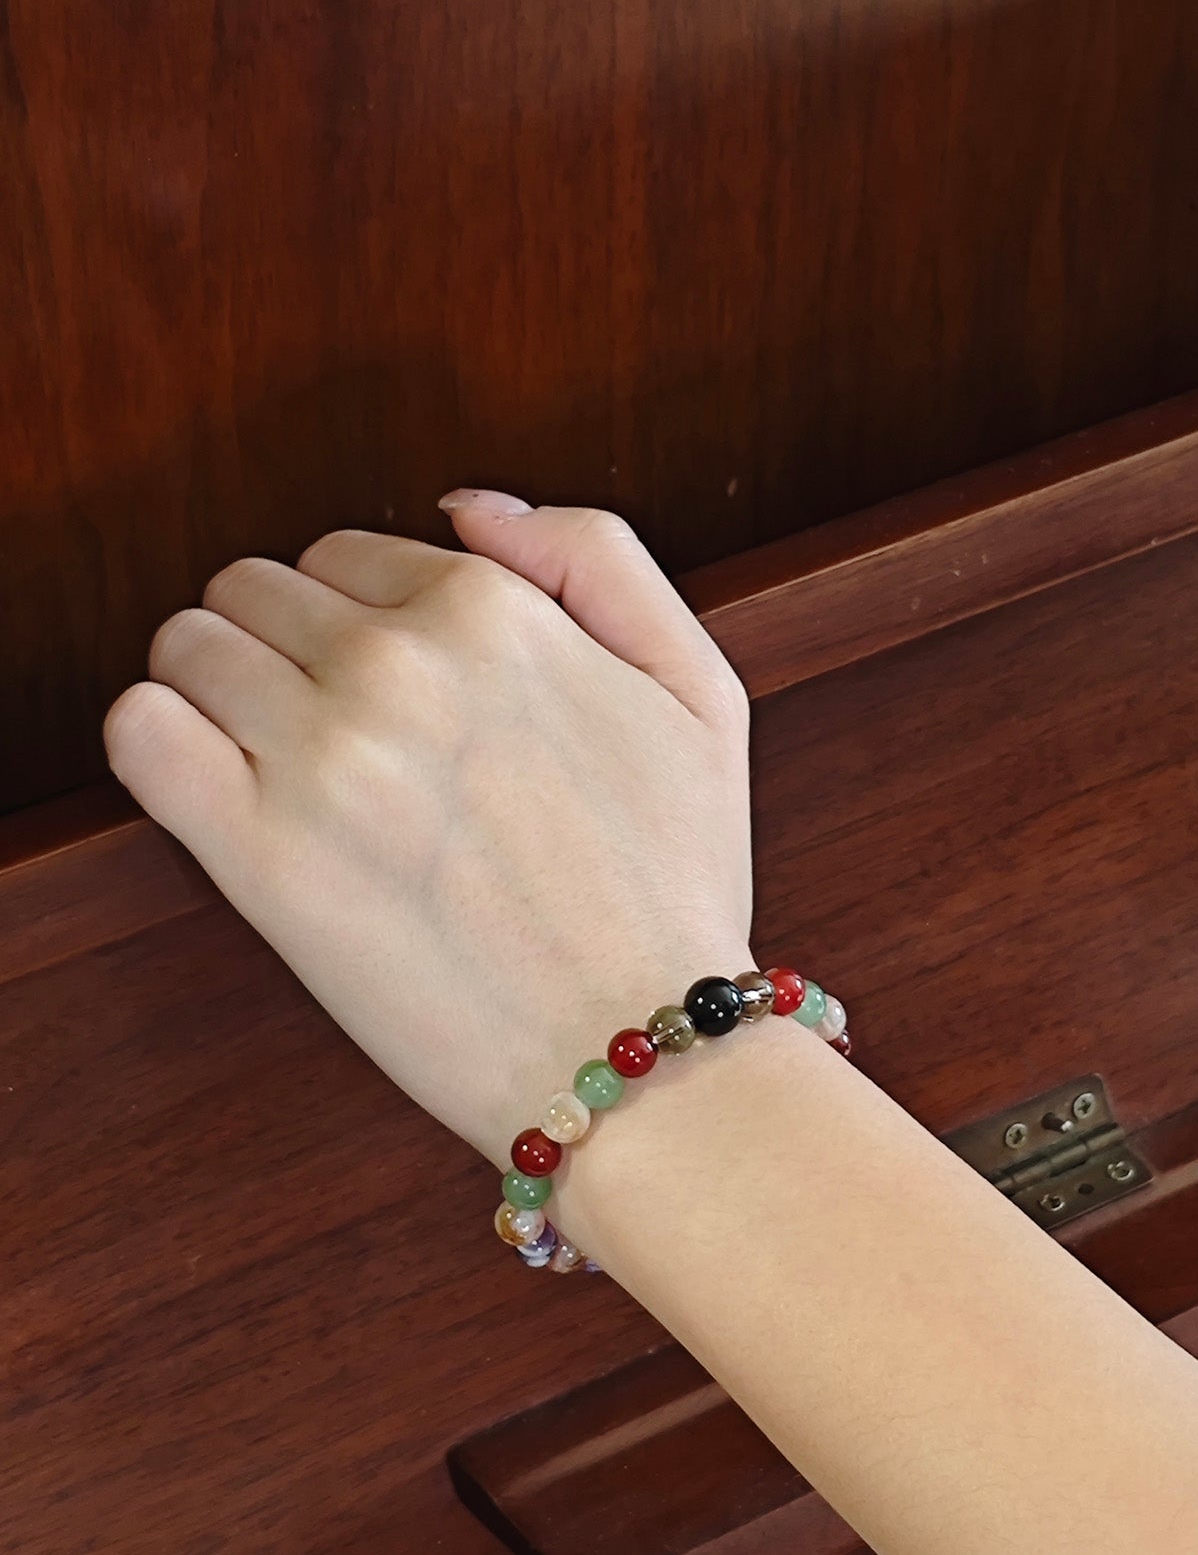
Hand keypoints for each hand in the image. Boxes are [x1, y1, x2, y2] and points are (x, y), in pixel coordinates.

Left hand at [103, 492, 753, 1169]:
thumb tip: (462, 505)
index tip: (390, 695)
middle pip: (253, 588)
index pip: (346, 553)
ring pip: (187, 646)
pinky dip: (159, 741)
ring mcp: (325, 757)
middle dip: (282, 646)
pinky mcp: (261, 857)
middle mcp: (401, 666)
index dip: (360, 620)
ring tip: (278, 771)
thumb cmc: (672, 884)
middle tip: (334, 737)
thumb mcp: (699, 688)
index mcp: (495, 614)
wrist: (641, 1049)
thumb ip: (596, 557)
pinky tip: (215, 789)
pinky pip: (141, 731)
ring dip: (217, 693)